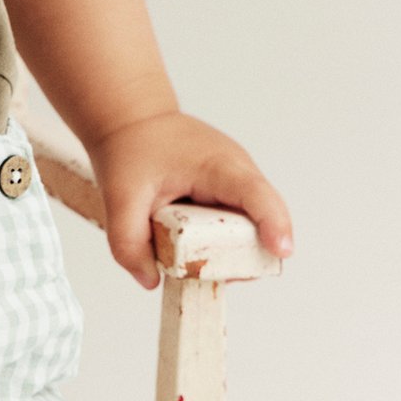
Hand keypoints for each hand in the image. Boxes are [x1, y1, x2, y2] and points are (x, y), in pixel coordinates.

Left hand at [86, 110, 293, 289]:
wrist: (130, 120)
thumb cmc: (130, 149)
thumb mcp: (119, 197)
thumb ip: (128, 243)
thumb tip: (151, 280)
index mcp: (219, 165)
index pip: (256, 194)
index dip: (273, 224)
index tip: (281, 251)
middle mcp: (239, 172)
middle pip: (262, 221)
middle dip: (243, 254)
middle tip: (205, 269)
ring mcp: (238, 182)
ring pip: (251, 228)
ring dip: (227, 250)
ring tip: (187, 253)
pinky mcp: (230, 193)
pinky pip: (237, 225)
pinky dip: (219, 241)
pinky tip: (189, 246)